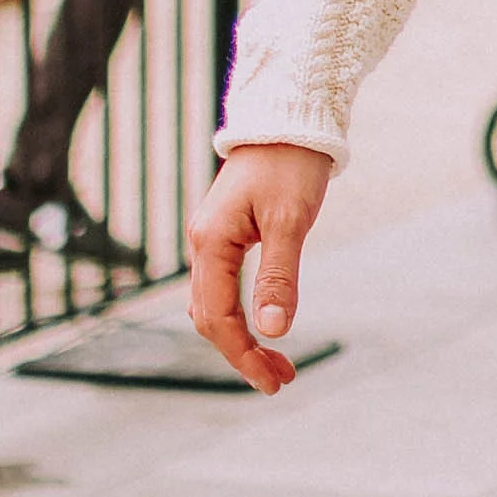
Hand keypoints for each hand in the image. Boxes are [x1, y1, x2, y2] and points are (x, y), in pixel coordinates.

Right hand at [187, 142, 332, 394]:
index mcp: (211, 243)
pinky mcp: (227, 232)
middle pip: (211, 318)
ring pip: (214, 304)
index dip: (243, 354)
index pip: (217, 317)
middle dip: (243, 353)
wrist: (290, 116)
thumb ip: (279, 276)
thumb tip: (273, 331)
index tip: (273, 381)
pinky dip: (240, 312)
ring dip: (241, 337)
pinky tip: (262, 324)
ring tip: (277, 363)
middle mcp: (203, 243)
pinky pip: (223, 286)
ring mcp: (212, 238)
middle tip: (281, 381)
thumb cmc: (292, 162)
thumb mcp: (291, 220)